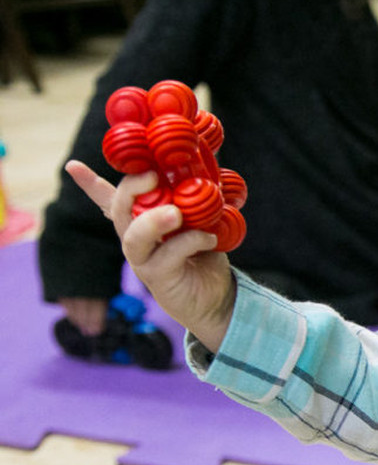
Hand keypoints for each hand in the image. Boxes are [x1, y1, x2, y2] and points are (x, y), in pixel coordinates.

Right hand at [66, 160, 235, 352]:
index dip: (91, 184)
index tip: (73, 166)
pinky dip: (190, 241)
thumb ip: (194, 204)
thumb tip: (205, 177)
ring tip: (175, 212)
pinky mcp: (158, 278)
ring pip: (134, 237)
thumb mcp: (200, 223)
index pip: (110, 200)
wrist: (217, 298)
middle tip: (153, 177)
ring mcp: (143, 260)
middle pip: (120, 210)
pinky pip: (167, 255)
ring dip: (152, 221)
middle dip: (131, 189)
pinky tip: (208, 238)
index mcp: (141, 222)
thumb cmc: (205, 256)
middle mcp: (136, 239)